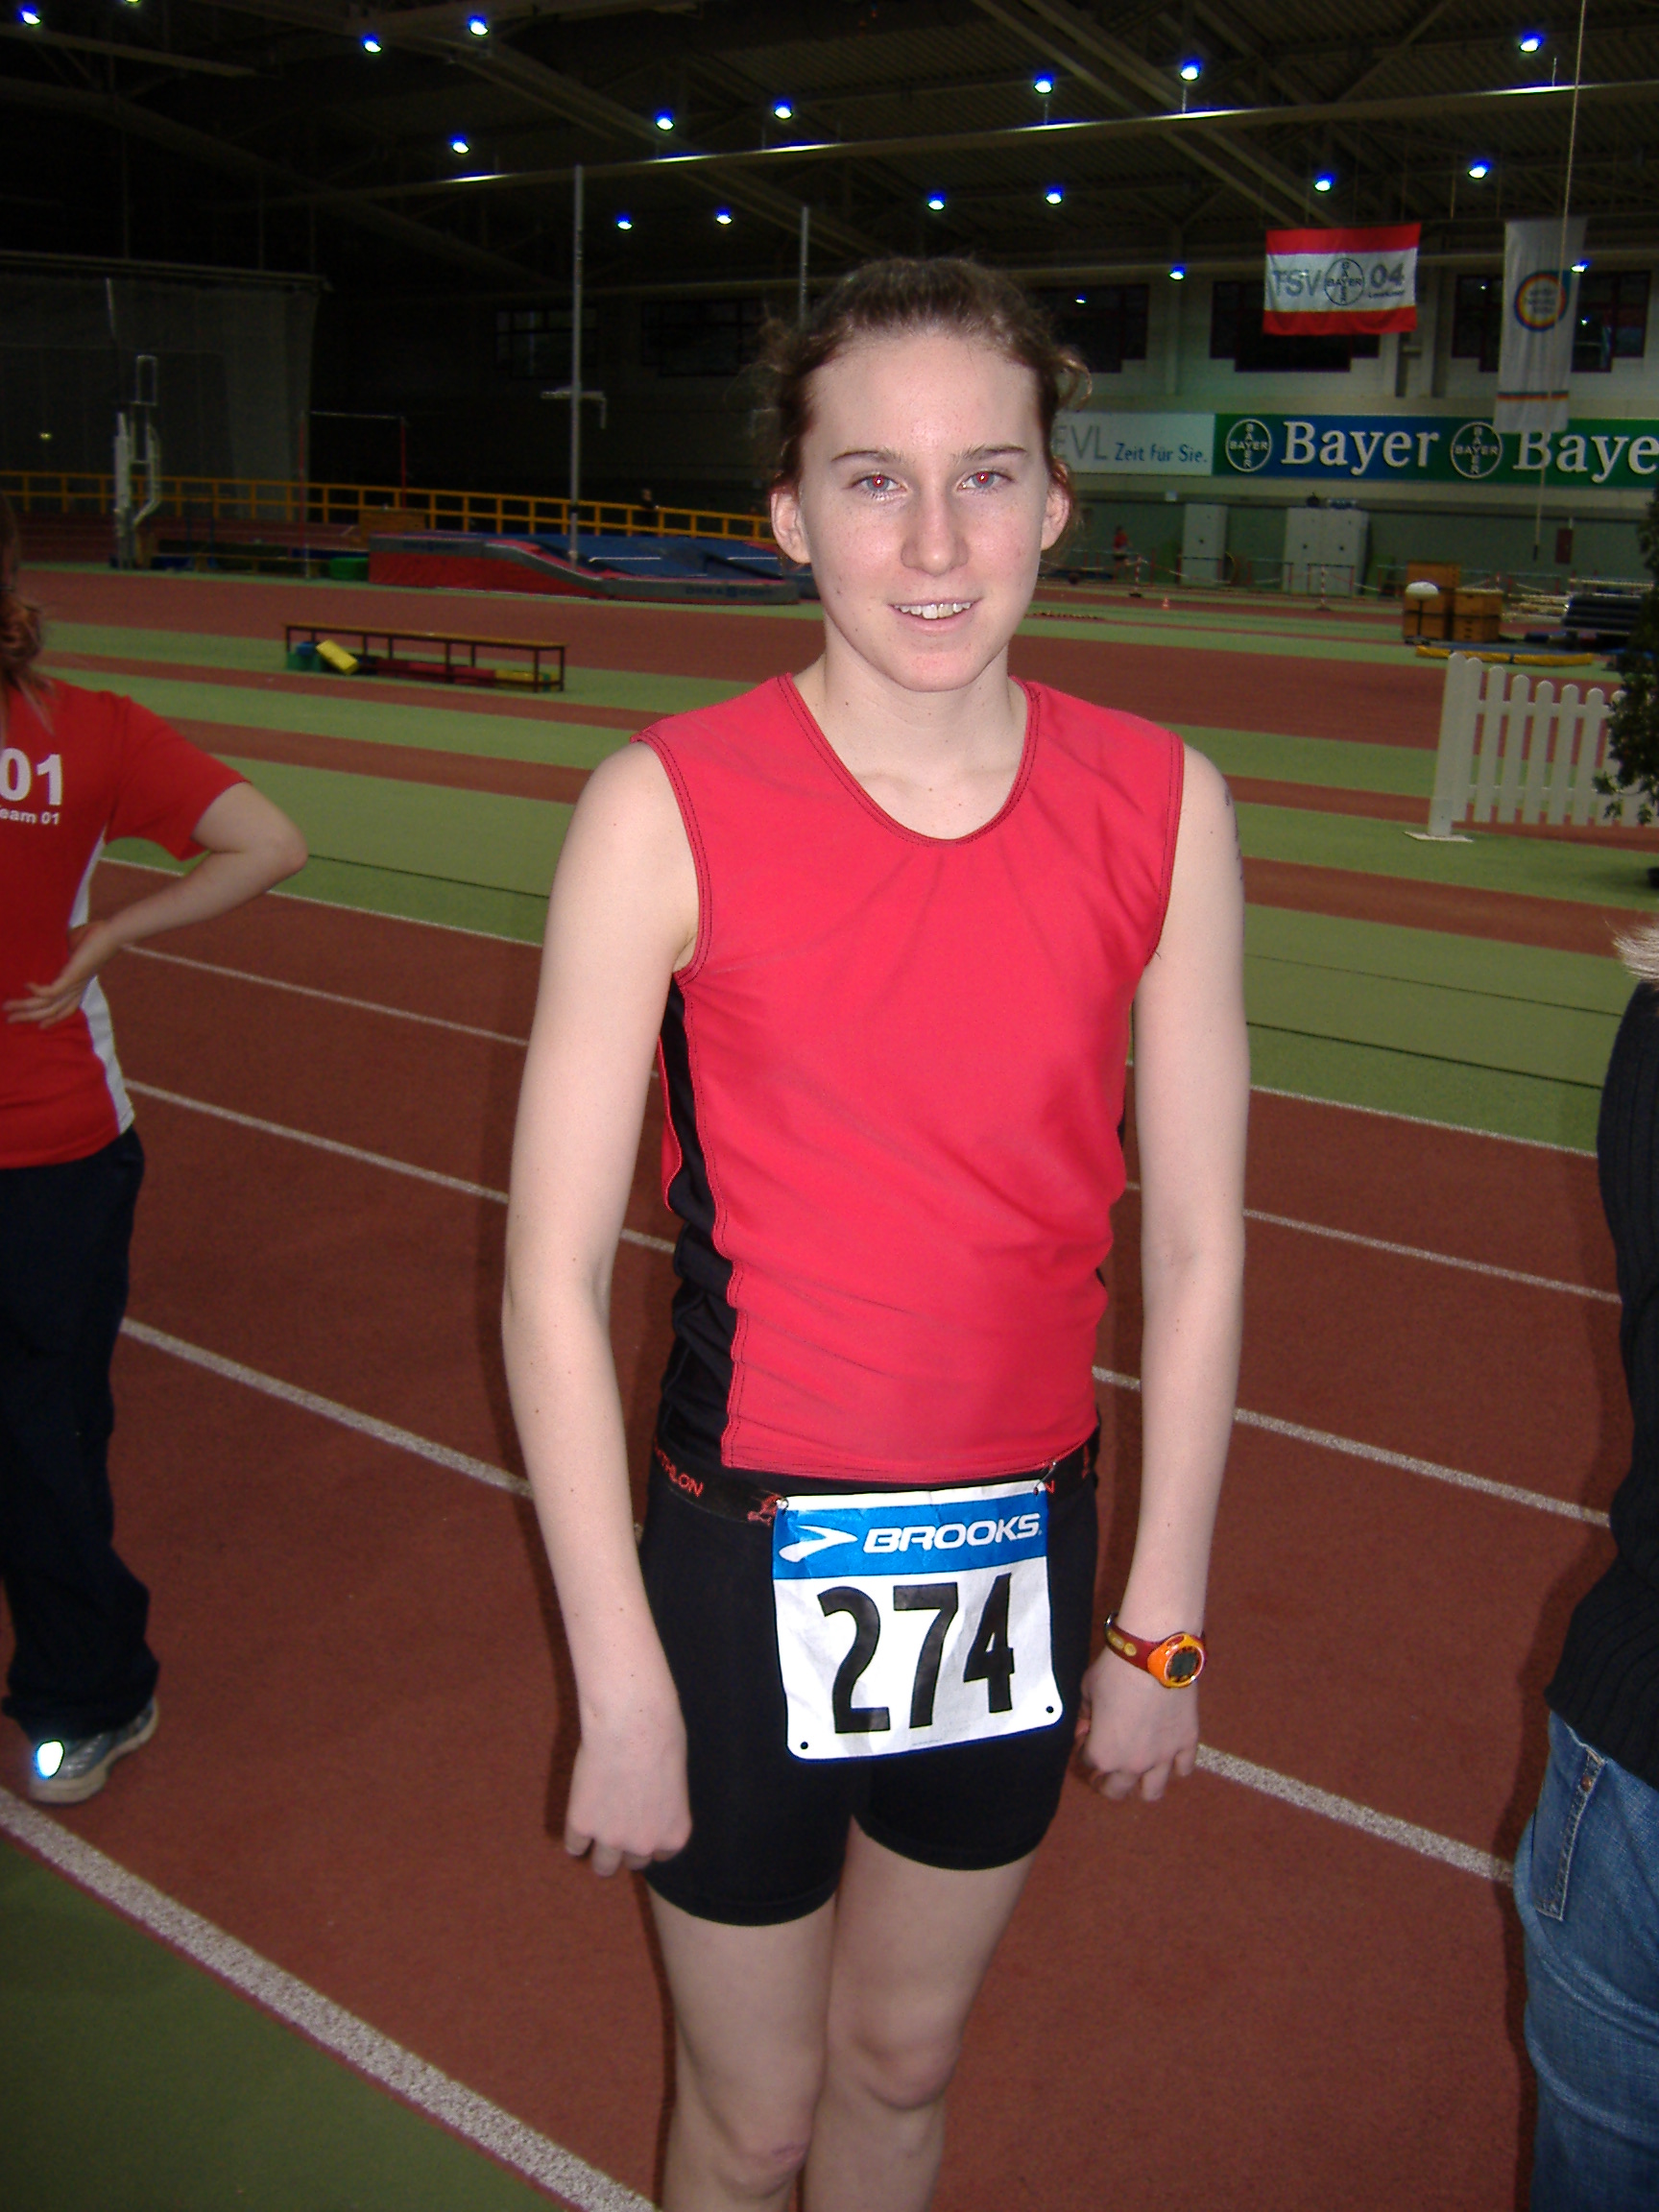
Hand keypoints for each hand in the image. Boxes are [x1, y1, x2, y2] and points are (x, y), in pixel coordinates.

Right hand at [4, 920, 120, 1026]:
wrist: (112, 933)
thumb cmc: (93, 938)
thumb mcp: (70, 949)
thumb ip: (58, 954)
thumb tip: (43, 947)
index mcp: (77, 985)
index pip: (64, 1009)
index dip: (51, 1019)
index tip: (38, 1026)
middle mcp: (75, 989)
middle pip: (50, 1011)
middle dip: (28, 1016)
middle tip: (8, 1020)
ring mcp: (74, 984)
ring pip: (46, 1004)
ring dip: (25, 1007)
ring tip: (7, 1006)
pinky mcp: (72, 977)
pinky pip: (51, 991)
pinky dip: (37, 991)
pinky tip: (25, 986)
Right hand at [563, 1700, 691, 1877]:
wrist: (631, 1724)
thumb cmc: (661, 1737)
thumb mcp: (675, 1778)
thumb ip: (663, 1803)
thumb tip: (648, 1806)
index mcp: (674, 1833)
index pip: (661, 1855)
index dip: (649, 1837)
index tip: (642, 1822)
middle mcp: (644, 1844)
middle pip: (633, 1862)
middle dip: (627, 1844)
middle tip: (619, 1818)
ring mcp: (611, 1838)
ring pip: (603, 1866)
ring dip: (601, 1851)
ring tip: (597, 1828)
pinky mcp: (582, 1825)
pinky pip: (574, 1845)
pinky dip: (575, 1834)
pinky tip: (580, 1814)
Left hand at [1074, 1649, 1199, 1802]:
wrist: (1154, 1655)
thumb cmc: (1115, 1671)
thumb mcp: (1087, 1690)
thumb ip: (1085, 1714)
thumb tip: (1086, 1725)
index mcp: (1103, 1754)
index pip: (1089, 1762)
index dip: (1084, 1748)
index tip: (1085, 1736)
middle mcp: (1133, 1764)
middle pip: (1116, 1789)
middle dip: (1106, 1782)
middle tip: (1105, 1771)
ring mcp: (1163, 1757)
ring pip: (1152, 1792)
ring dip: (1141, 1786)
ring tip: (1137, 1774)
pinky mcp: (1187, 1742)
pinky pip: (1183, 1768)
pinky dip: (1175, 1766)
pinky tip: (1168, 1757)